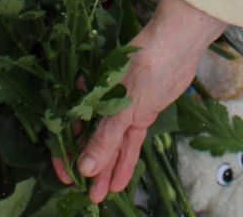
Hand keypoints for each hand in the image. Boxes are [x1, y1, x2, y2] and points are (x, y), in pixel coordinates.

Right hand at [50, 0, 227, 202]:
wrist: (176, 47)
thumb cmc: (143, 68)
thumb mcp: (122, 106)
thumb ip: (105, 139)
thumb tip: (86, 168)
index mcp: (88, 96)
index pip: (70, 130)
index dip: (66, 155)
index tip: (67, 178)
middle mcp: (101, 104)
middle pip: (90, 141)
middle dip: (89, 169)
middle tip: (87, 194)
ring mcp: (121, 110)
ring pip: (111, 146)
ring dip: (107, 170)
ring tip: (101, 196)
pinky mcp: (140, 115)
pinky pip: (129, 143)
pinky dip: (125, 161)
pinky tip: (119, 181)